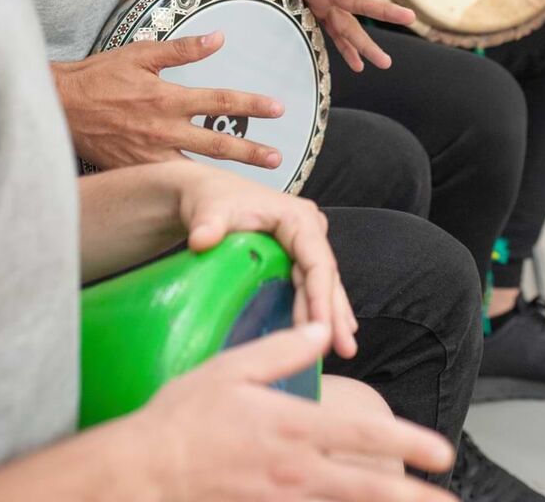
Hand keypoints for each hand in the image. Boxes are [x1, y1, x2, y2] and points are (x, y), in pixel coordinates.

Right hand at [53, 35, 284, 170]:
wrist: (60, 106)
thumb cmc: (100, 76)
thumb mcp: (141, 54)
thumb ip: (183, 49)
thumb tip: (218, 37)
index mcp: (168, 98)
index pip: (220, 101)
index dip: (251, 105)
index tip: (278, 108)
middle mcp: (163, 130)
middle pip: (216, 142)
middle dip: (250, 151)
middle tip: (277, 158)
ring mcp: (150, 155)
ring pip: (197, 169)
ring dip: (227, 176)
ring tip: (254, 184)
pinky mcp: (136, 171)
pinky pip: (170, 182)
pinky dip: (192, 189)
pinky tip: (211, 194)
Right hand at [137, 324, 453, 500]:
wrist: (142, 473)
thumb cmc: (184, 417)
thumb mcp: (233, 368)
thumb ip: (283, 349)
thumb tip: (322, 330)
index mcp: (292, 427)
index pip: (362, 437)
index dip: (407, 443)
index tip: (442, 452)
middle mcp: (294, 471)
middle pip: (365, 486)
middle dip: (411, 495)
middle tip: (449, 499)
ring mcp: (280, 501)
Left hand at [176, 167, 356, 357]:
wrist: (205, 194)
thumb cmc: (211, 199)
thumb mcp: (211, 210)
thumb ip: (208, 224)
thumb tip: (201, 240)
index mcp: (297, 216)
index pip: (317, 261)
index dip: (321, 297)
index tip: (321, 330)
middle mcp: (308, 228)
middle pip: (325, 276)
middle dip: (333, 313)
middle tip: (343, 350)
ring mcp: (304, 242)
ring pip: (323, 282)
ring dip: (332, 315)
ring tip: (343, 349)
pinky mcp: (296, 254)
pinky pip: (311, 283)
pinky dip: (319, 308)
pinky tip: (327, 332)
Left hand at [267, 0, 415, 71]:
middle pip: (358, 3)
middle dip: (384, 11)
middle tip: (411, 16)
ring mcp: (322, 4)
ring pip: (349, 27)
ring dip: (367, 45)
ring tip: (386, 63)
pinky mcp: (314, 14)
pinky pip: (334, 35)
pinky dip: (346, 51)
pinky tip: (358, 66)